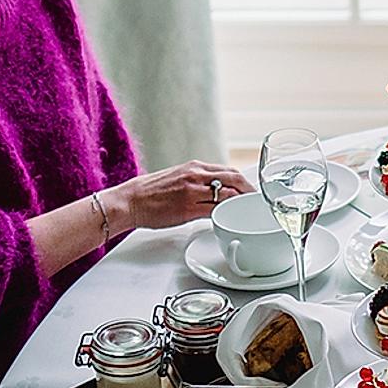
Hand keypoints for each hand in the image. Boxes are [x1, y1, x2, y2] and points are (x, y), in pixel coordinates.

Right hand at [107, 162, 251, 231]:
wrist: (130, 200)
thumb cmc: (151, 192)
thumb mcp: (178, 178)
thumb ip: (198, 182)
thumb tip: (215, 191)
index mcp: (194, 167)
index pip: (229, 171)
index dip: (244, 182)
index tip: (251, 192)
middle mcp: (196, 175)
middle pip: (234, 180)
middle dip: (249, 192)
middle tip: (257, 203)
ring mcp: (193, 192)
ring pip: (227, 195)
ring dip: (240, 204)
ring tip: (247, 213)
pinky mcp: (188, 209)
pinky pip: (214, 211)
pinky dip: (225, 215)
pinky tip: (230, 220)